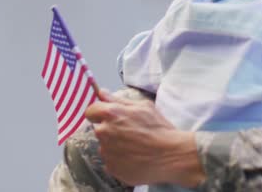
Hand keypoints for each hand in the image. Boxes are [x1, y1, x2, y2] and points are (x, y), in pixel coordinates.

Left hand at [85, 89, 205, 186]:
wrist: (170, 155)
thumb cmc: (160, 129)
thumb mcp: (144, 107)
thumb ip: (119, 100)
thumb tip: (102, 94)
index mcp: (111, 114)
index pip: (91, 111)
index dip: (99, 113)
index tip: (108, 116)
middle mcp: (105, 133)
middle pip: (99, 129)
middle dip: (111, 129)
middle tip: (130, 132)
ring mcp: (107, 152)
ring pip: (106, 146)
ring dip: (115, 145)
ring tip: (135, 147)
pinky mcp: (112, 168)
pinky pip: (111, 161)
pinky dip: (120, 159)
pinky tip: (135, 157)